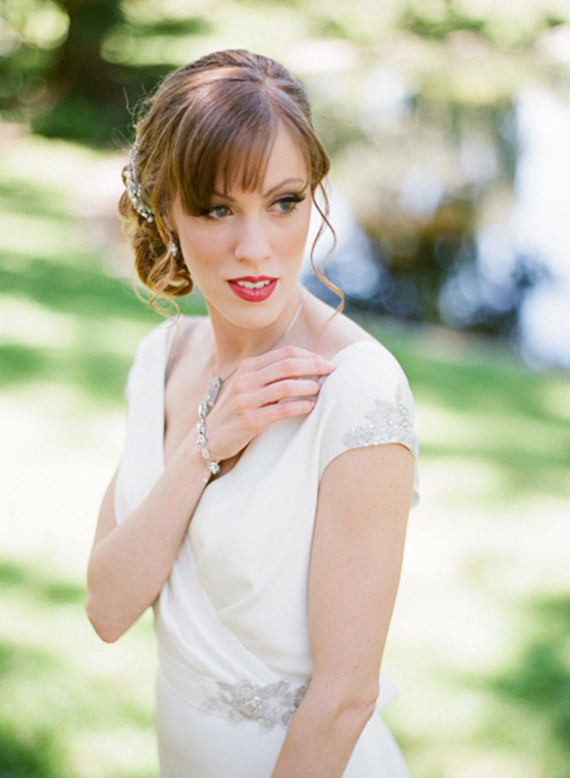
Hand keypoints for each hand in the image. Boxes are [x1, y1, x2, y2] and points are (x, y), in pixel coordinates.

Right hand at [203, 346, 336, 462]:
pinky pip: (281, 410)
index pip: (285, 353)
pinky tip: (311, 407)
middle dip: (314, 366)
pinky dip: (300, 406)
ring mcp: (246, 399)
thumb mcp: (248, 386)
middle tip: (332, 371)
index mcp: (248, 367)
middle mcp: (246, 379)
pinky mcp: (250, 420)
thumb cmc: (236, 410)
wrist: (208, 437)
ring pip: (286, 386)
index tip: (326, 362)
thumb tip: (306, 368)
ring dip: (309, 386)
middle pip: (288, 365)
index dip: (309, 356)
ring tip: (321, 389)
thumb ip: (269, 375)